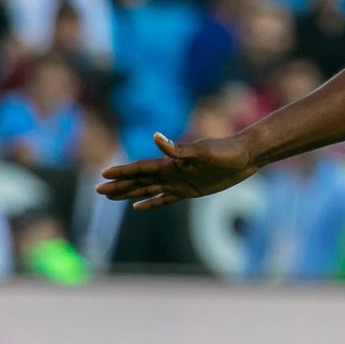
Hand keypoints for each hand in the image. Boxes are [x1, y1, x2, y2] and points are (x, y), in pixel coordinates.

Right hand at [95, 133, 260, 210]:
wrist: (246, 156)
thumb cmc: (226, 151)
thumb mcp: (203, 150)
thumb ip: (178, 148)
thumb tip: (155, 137)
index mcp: (172, 163)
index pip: (141, 168)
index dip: (123, 172)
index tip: (103, 174)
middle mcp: (172, 172)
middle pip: (139, 180)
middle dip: (119, 185)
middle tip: (98, 190)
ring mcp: (180, 182)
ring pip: (148, 190)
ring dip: (129, 193)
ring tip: (110, 197)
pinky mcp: (190, 191)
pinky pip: (165, 199)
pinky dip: (151, 203)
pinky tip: (137, 207)